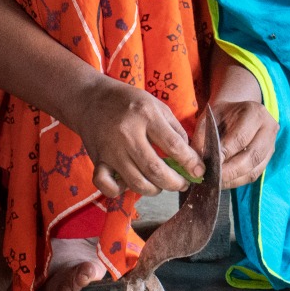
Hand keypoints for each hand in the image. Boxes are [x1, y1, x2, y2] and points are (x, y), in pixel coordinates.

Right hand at [63, 77, 202, 198]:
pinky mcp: (97, 160)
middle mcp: (127, 134)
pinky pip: (107, 186)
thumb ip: (174, 129)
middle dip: (175, 183)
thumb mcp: (156, 106)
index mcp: (146, 115)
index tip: (199, 171)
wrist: (90, 98)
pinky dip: (120, 192)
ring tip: (161, 185)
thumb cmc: (128, 102)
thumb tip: (189, 156)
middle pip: (155, 170)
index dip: (190, 162)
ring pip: (136, 182)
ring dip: (154, 190)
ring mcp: (110, 149)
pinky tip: (130, 184)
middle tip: (182, 184)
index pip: (173, 145)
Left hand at [196, 100, 276, 189]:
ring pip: (254, 169)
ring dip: (233, 179)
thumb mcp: (208, 119)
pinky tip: (224, 181)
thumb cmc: (221, 115)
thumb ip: (202, 139)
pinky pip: (254, 175)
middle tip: (212, 178)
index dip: (225, 153)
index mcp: (255, 113)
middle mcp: (269, 128)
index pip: (241, 138)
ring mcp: (271, 145)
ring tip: (216, 182)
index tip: (209, 164)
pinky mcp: (268, 158)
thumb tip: (200, 166)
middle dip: (230, 171)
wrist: (237, 112)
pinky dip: (237, 181)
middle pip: (252, 156)